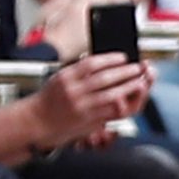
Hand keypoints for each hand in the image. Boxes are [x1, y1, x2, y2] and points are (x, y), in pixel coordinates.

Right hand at [31, 52, 147, 145]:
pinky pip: (110, 111)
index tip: (123, 57)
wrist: (37, 121)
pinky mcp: (88, 120)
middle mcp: (73, 91)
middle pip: (105, 78)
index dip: (110, 59)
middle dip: (126, 72)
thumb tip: (108, 63)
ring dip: (130, 87)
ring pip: (112, 95)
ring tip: (141, 82)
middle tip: (139, 67)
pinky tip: (131, 98)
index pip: (91, 64)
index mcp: (66, 77)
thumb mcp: (60, 79)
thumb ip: (80, 72)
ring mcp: (81, 107)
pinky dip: (124, 103)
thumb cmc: (52, 99)